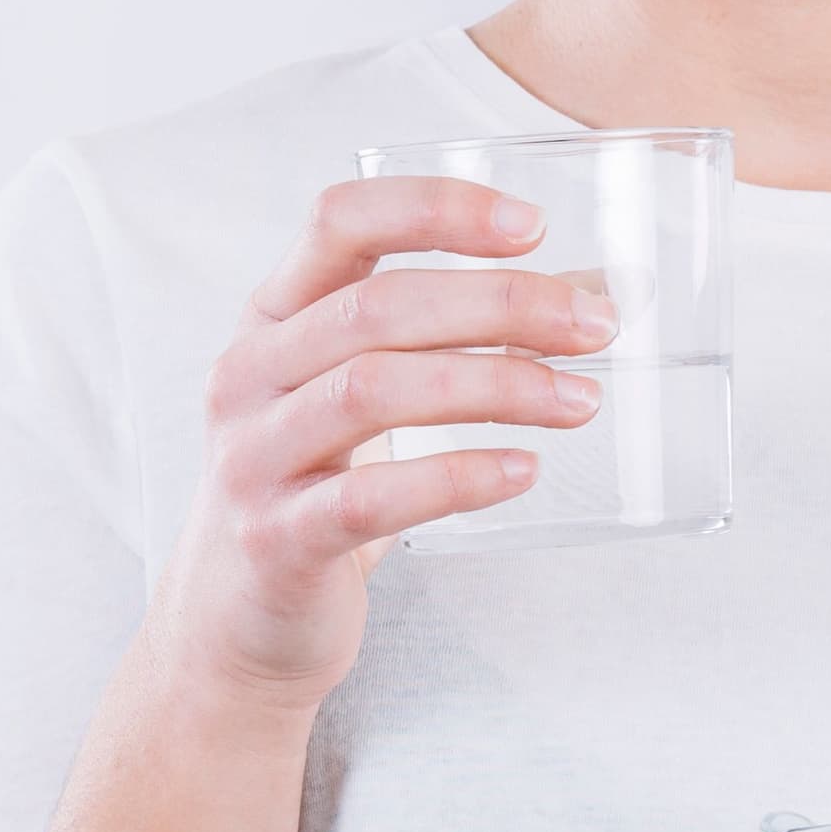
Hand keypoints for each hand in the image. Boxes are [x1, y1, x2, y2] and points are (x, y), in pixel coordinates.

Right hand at [140, 177, 610, 711]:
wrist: (237, 622)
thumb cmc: (320, 484)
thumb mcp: (366, 391)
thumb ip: (455, 336)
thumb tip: (589, 293)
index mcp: (274, 314)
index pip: (340, 221)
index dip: (435, 210)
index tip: (532, 225)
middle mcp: (250, 372)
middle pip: (377, 307)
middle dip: (500, 305)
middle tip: (593, 326)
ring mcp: (253, 456)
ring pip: (375, 390)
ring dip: (495, 385)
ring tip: (578, 400)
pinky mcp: (275, 538)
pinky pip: (371, 497)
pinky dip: (457, 477)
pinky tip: (521, 470)